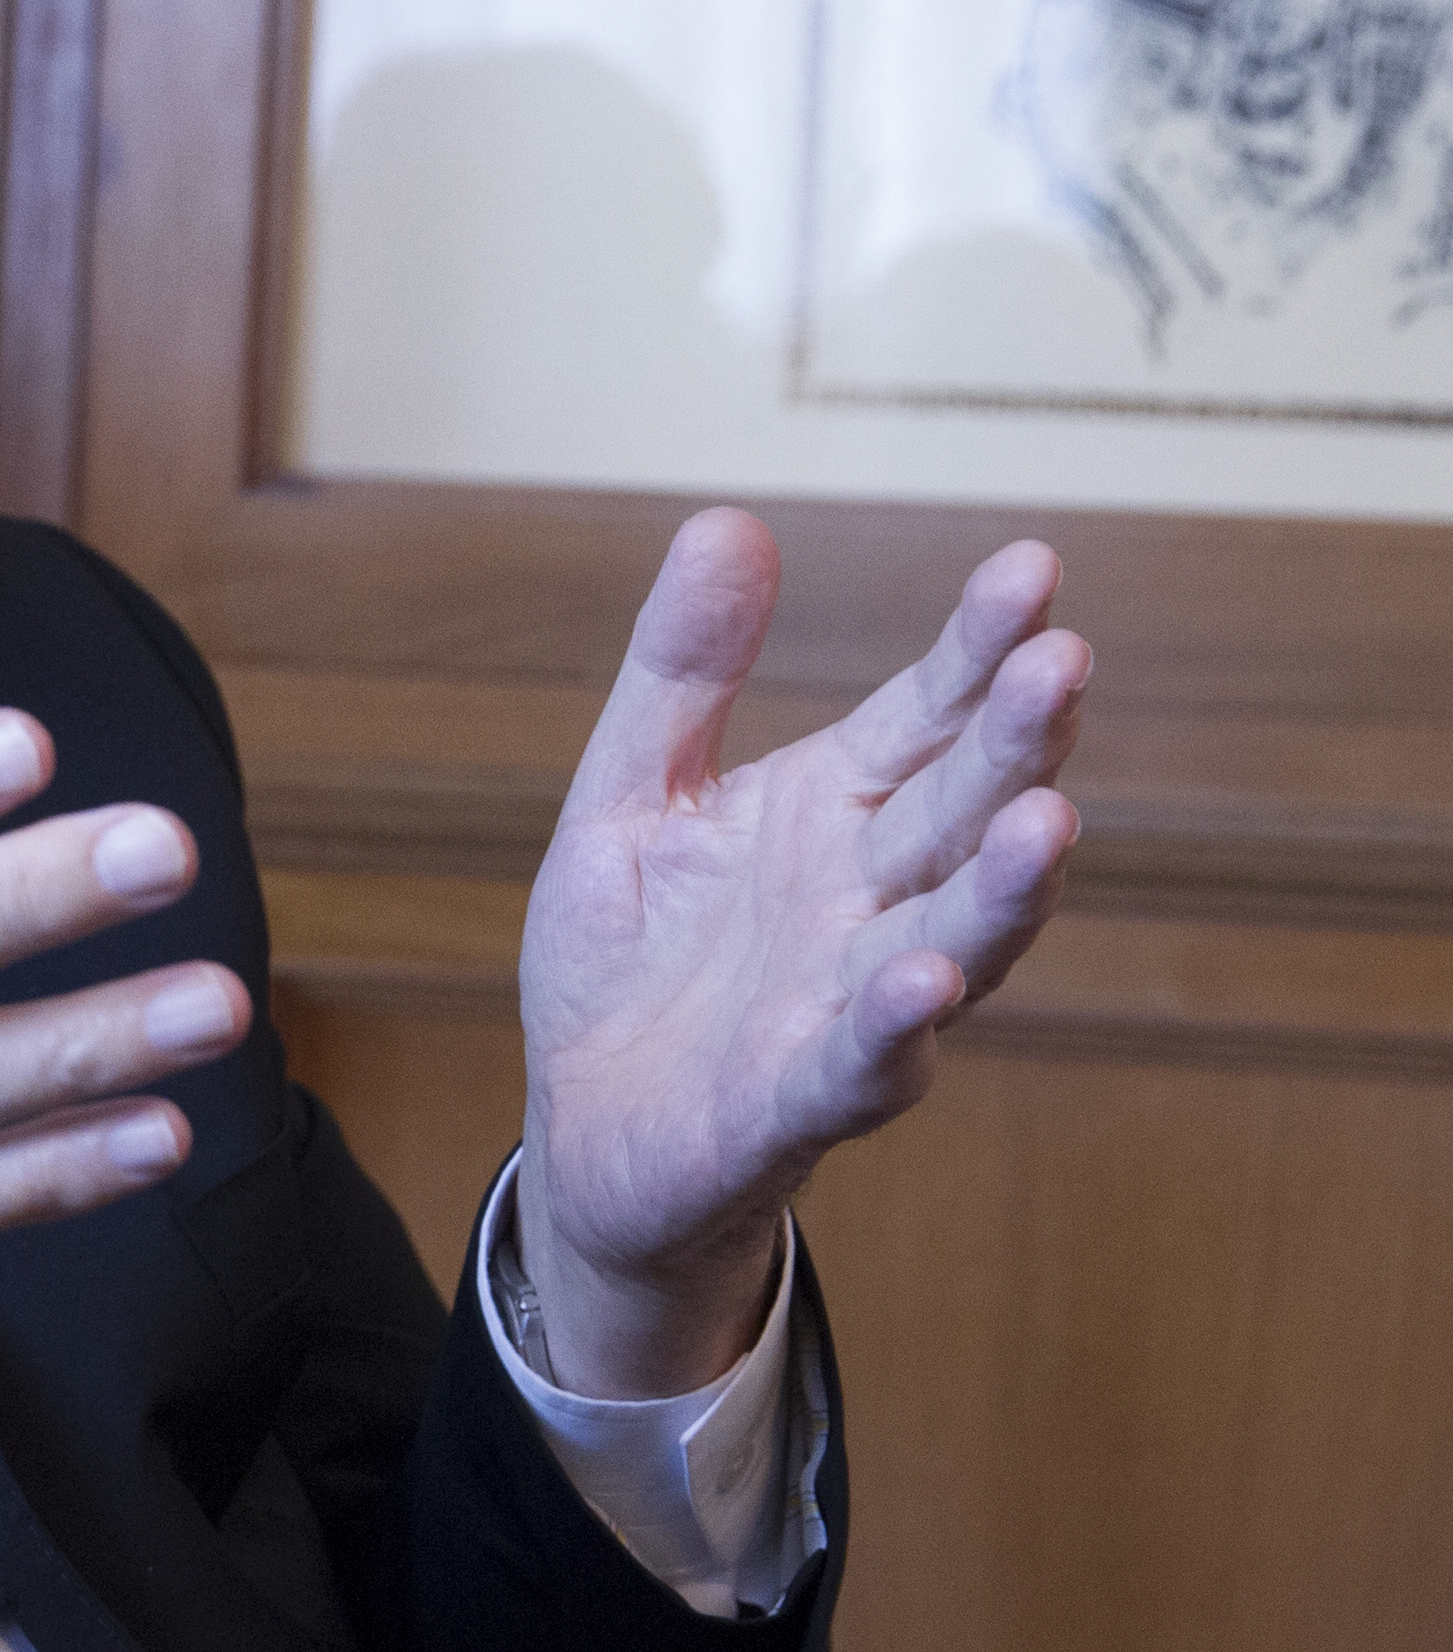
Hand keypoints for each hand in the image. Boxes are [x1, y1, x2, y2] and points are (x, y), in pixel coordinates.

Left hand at [516, 511, 1086, 1396]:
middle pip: (958, 815)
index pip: (926, 718)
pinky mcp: (792, 1104)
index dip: (978, 650)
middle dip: (1015, 746)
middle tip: (1065, 662)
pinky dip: (894, 1031)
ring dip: (1000, 890)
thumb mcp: (634, 793)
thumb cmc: (634, 962)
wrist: (586, 1130)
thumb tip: (728, 521)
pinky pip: (857, 1067)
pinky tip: (922, 987)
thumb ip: (683, 672)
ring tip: (1048, 819)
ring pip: (949, 942)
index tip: (1032, 565)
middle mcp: (865, 904)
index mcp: (831, 816)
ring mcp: (843, 1006)